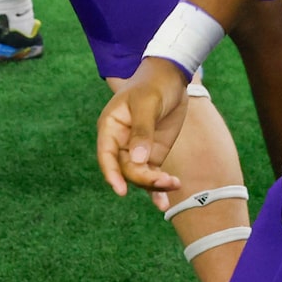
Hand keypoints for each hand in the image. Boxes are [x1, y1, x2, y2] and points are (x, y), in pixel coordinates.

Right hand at [96, 59, 194, 198]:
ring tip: (174, 185)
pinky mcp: (152, 154)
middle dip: (144, 178)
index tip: (121, 191)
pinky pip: (152, 175)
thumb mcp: (147, 103)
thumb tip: (137, 160)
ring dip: (154, 185)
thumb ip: (142, 131)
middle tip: (166, 181)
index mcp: (111, 127)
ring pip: (139, 175)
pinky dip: (157, 188)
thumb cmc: (154, 84)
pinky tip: (164, 204)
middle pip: (126, 169)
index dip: (112, 174)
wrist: (172, 77)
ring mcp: (137, 150)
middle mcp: (120, 142)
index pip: (107, 155)